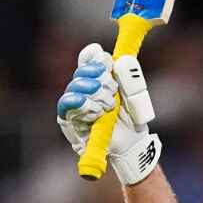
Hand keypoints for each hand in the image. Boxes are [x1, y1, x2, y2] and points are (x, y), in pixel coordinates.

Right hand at [57, 43, 161, 183]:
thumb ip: (128, 76)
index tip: (108, 65)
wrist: (131, 143)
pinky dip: (82, 104)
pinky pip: (67, 105)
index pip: (89, 58)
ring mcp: (74, 103)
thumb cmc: (131, 118)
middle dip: (101, 79)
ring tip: (108, 106)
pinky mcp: (67, 119)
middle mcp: (83, 88)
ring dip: (95, 94)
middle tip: (113, 91)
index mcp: (99, 77)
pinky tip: (95, 110)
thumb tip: (117, 60)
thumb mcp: (135, 95)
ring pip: (75, 86)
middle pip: (83, 71)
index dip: (97, 59)